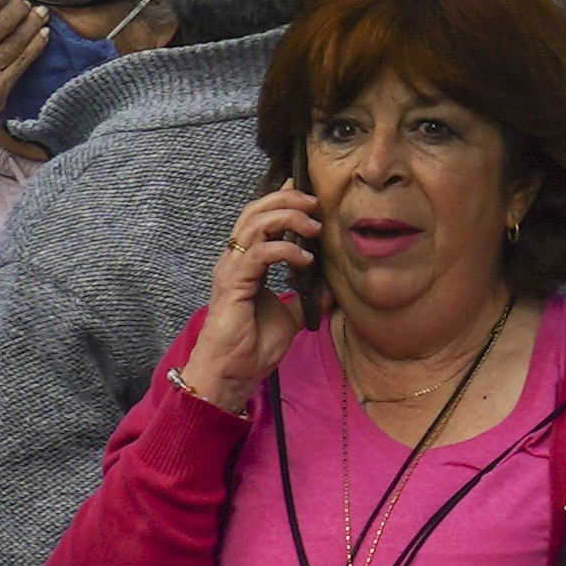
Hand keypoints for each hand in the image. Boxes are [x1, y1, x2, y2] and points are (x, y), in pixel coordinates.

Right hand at [175, 182, 319, 410]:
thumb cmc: (252, 347)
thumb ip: (307, 297)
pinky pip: (260, 253)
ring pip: (255, 224)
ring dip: (287, 217)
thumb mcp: (291, 316)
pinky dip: (286, 250)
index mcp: (244, 264)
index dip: (280, 201)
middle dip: (286, 200)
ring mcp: (231, 270)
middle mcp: (234, 261)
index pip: (258, 220)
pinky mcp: (233, 283)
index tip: (308, 193)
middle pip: (254, 212)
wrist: (232, 372)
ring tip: (314, 226)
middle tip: (315, 202)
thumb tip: (334, 285)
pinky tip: (305, 259)